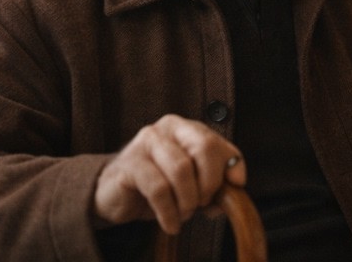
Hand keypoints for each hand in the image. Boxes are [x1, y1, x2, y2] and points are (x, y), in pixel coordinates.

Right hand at [93, 114, 244, 234]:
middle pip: (204, 149)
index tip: (232, 190)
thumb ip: (216, 182)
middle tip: (202, 204)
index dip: (230, 169)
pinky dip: (169, 212)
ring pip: (182, 170)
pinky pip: (159, 188)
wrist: (116, 194)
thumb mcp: (192, 182)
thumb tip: (236, 187)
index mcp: (187, 128)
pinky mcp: (130, 163)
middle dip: (209, 183)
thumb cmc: (159, 185)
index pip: (219, 143)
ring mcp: (146, 142)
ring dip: (188, 201)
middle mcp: (168, 128)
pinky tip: (170, 223)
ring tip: (184, 215)